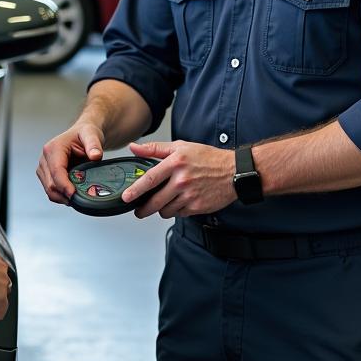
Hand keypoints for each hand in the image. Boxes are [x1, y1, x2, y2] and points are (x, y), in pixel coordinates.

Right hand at [36, 116, 106, 204]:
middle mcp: (45, 158)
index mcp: (54, 148)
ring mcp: (44, 167)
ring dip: (62, 197)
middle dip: (64, 194)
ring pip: (49, 190)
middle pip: (51, 184)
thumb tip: (95, 156)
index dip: (64, 185)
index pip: (56, 171)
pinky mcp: (46, 174)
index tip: (74, 195)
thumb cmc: (85, 133)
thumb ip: (94, 145)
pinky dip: (61, 195)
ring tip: (78, 198)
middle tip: (81, 201)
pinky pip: (51, 190)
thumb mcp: (92, 135)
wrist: (82, 134)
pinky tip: (72, 194)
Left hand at [122, 140, 236, 219]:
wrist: (234, 171)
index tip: (126, 197)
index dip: (135, 190)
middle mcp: (182, 180)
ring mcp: (190, 195)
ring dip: (161, 209)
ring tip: (164, 202)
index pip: (150, 179)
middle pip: (155, 201)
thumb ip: (155, 148)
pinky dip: (176, 210)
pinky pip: (179, 214)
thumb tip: (134, 148)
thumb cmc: (208, 157)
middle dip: (143, 209)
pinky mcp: (198, 207)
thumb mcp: (181, 146)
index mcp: (176, 163)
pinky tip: (180, 202)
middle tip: (139, 210)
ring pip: (166, 210)